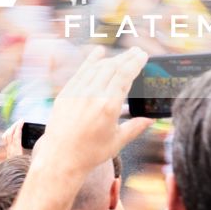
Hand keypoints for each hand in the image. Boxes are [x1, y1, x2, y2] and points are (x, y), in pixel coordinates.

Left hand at [29, 46, 150, 178]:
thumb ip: (135, 127)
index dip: (135, 63)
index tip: (142, 55)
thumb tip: (150, 119)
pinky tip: (99, 52)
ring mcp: (77, 92)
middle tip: (137, 51)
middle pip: (113, 68)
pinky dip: (91, 61)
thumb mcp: (117, 141)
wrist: (60, 158)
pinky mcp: (66, 93)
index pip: (125, 77)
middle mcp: (93, 95)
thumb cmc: (90, 153)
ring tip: (123, 55)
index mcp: (109, 106)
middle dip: (126, 58)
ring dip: (112, 59)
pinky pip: (81, 72)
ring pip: (97, 68)